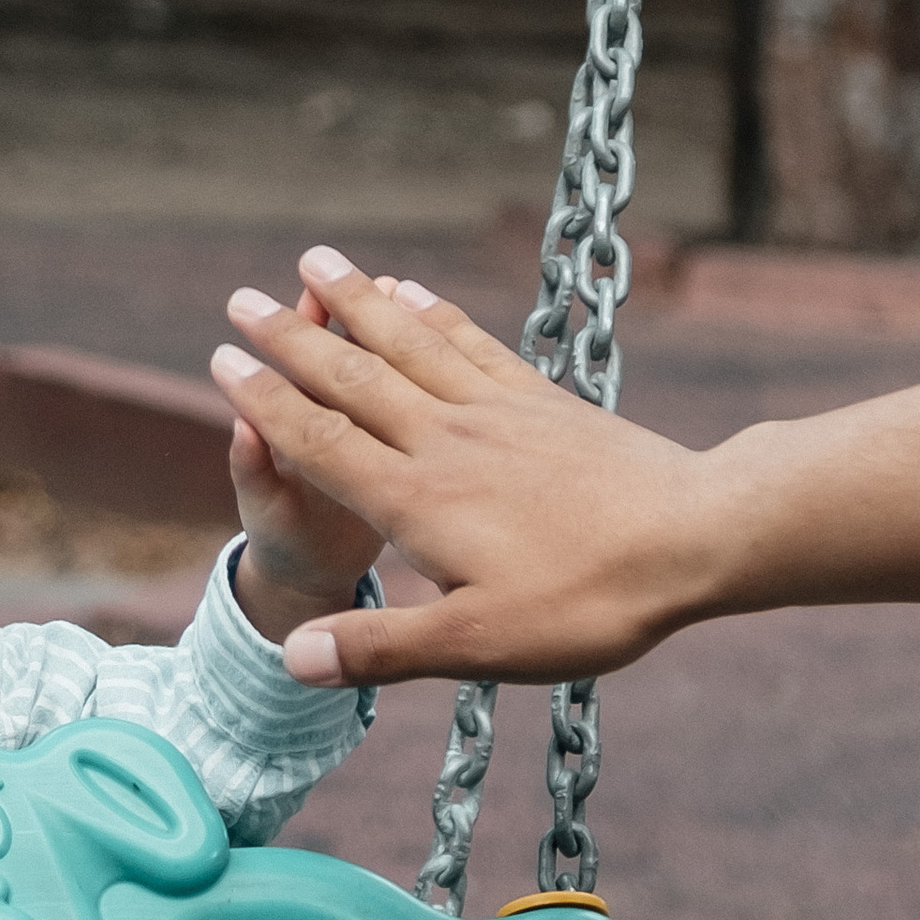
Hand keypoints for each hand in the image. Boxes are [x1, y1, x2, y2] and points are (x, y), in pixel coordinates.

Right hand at [209, 251, 711, 685]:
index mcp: (418, 499)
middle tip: (240, 298)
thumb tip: (293, 660)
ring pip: (409, 343)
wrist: (698, 537)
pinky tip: (411, 290)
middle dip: (292, 337)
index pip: (322, 441)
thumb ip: (383, 647)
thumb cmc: (589, 600)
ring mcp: (497, 412)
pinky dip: (433, 312)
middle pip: (353, 377)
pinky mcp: (542, 401)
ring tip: (315, 259)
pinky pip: (472, 343)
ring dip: (356, 301)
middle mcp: (447, 440)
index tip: (222, 361)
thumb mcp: (479, 643)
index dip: (266, 402)